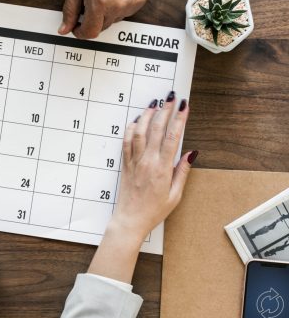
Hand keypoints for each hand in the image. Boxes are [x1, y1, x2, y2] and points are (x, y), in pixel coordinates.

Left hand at [58, 0, 149, 38]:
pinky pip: (125, 13)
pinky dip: (118, 7)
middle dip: (92, 20)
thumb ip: (70, 10)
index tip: (77, 27)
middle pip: (101, 27)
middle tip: (88, 3)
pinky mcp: (140, 0)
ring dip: (105, 13)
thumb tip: (64, 28)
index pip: (90, 32)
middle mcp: (117, 5)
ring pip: (113, 20)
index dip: (80, 32)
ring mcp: (130, 3)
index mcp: (99, 2)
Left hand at [88, 94, 195, 282]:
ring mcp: (134, 161)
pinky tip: (137, 120)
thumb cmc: (154, 211)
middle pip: (156, 129)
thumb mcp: (175, 195)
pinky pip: (127, 141)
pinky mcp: (125, 163)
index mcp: (162, 169)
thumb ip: (182, 171)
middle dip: (165, 110)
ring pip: (139, 132)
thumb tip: (192, 152)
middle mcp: (147, 161)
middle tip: (171, 97)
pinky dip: (132, 128)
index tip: (184, 106)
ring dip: (147, 115)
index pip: (172, 137)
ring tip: (155, 103)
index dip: (179, 119)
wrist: (130, 219)